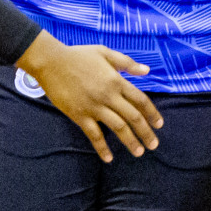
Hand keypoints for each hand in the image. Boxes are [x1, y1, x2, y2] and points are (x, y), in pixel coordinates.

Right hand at [16, 31, 162, 162]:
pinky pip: (94, 135)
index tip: (159, 124)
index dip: (152, 113)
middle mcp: (108, 95)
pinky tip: (108, 158)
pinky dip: (102, 147)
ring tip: (139, 152)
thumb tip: (147, 71)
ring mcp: (94, 107)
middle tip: (154, 145)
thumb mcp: (105, 52)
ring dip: (130, 141)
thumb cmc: (78, 55)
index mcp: (116, 80)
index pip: (140, 99)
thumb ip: (126, 63)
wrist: (51, 62)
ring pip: (118, 127)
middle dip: (146, 132)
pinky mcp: (79, 115)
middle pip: (133, 117)